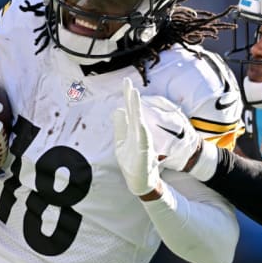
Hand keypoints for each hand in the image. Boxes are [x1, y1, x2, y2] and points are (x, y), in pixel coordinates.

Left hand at [113, 78, 161, 196]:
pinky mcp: (144, 154)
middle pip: (134, 112)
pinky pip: (143, 141)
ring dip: (136, 109)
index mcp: (132, 129)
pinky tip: (140, 123)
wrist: (140, 181)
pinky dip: (141, 131)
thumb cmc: (132, 161)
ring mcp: (142, 142)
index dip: (128, 96)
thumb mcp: (121, 142)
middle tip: (128, 81)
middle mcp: (139, 132)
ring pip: (139, 122)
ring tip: (134, 95)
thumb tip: (117, 109)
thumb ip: (120, 126)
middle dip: (131, 97)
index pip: (130, 109)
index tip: (126, 81)